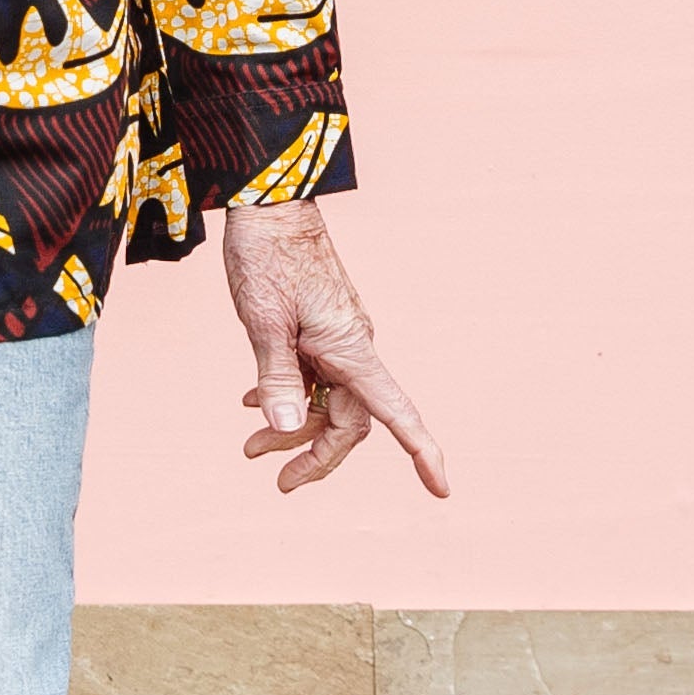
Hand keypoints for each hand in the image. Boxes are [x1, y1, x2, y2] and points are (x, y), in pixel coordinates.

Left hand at [223, 198, 447, 497]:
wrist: (269, 203)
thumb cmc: (268, 255)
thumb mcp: (264, 319)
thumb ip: (275, 375)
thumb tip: (284, 428)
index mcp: (350, 350)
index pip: (395, 412)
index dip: (421, 452)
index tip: (442, 490)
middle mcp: (351, 347)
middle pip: (349, 421)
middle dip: (316, 455)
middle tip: (279, 482)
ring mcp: (335, 338)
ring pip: (325, 401)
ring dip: (293, 428)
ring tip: (251, 447)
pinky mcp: (316, 327)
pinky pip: (311, 376)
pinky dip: (286, 395)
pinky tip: (253, 402)